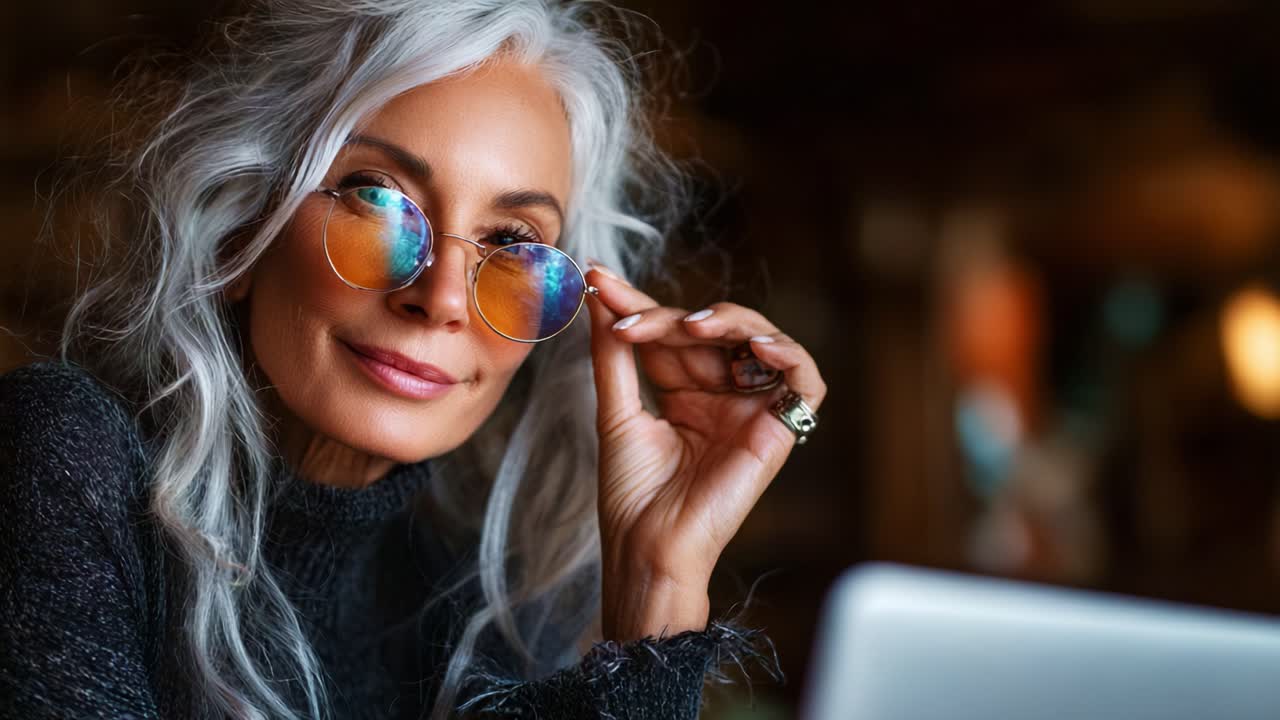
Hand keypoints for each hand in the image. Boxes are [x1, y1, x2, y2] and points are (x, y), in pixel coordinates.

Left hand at [583, 264, 826, 642]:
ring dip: (729, 321)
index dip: (637, 303)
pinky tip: (755, 345)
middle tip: (627, 314)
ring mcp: (751, 408)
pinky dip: (788, 353)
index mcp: (684, 391)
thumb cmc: (633, 494)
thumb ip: (613, 356)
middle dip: (668, 314)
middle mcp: (721, 394)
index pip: (668, 334)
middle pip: (709, 330)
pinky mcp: (781, 427)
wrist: (650, 544)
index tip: (596, 278)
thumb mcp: (616, 412)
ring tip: (691, 324)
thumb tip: (597, 300)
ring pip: (758, 339)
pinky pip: (804, 378)